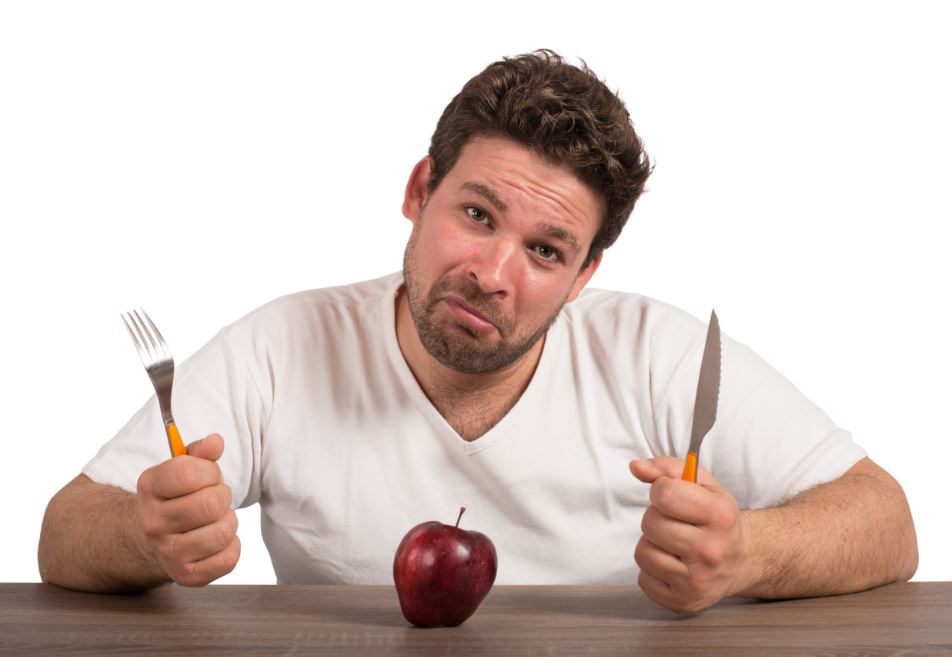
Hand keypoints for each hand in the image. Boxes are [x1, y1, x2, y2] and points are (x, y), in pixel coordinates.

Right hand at [136, 433, 239, 586]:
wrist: (157, 534)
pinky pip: (228, 559)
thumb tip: (215, 442)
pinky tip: (215, 541)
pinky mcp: (186, 575)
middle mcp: (153, 523)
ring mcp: (167, 552)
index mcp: (149, 487)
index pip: (189, 473)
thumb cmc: (178, 495)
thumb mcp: (184, 466)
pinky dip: (231, 547)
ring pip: (222, 532)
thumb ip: (201, 452)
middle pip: (211, 504)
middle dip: (222, 496)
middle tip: (214, 498)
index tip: (206, 476)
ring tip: (215, 520)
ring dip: (228, 522)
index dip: (209, 471)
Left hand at [628, 456, 751, 613]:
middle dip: (656, 518)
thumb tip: (636, 467)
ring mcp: (698, 581)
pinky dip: (652, 570)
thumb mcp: (703, 484)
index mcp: (720, 516)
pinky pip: (643, 578)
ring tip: (673, 544)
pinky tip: (672, 564)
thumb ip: (668, 468)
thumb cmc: (715, 518)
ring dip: (652, 544)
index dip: (660, 490)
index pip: (665, 494)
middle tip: (674, 522)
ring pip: (643, 552)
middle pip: (651, 523)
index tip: (669, 495)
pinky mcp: (684, 602)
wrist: (741, 561)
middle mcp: (712, 551)